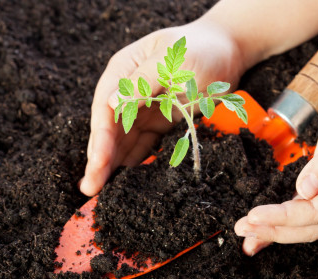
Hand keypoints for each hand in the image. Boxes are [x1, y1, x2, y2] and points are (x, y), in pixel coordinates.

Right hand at [79, 20, 244, 195]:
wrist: (228, 51)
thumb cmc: (200, 49)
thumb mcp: (171, 61)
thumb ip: (142, 82)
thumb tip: (110, 103)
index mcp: (124, 70)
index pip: (105, 108)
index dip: (101, 138)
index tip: (98, 163)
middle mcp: (128, 90)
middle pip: (109, 128)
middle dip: (99, 158)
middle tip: (90, 188)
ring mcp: (143, 107)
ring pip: (123, 140)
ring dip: (112, 164)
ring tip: (99, 191)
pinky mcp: (159, 120)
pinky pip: (143, 143)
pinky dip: (134, 160)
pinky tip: (125, 179)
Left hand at [234, 59, 317, 255]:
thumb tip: (305, 190)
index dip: (285, 217)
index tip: (255, 216)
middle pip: (312, 225)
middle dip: (275, 230)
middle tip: (242, 229)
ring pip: (307, 221)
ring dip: (276, 229)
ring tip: (247, 234)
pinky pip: (305, 207)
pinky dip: (284, 216)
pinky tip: (265, 222)